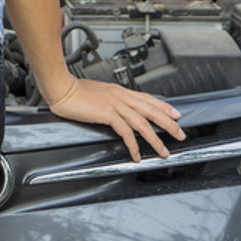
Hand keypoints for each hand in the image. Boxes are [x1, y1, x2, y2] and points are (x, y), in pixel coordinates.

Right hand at [45, 77, 185, 160]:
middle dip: (168, 123)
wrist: (61, 87)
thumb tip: (116, 108)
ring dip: (155, 139)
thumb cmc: (74, 90)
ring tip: (163, 150)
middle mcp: (120, 95)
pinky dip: (134, 145)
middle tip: (180, 134)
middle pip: (151, 110)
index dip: (163, 106)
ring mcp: (115, 104)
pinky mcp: (107, 113)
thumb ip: (109, 99)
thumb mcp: (97, 91)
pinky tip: (137, 154)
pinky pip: (126, 132)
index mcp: (119, 90)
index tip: (175, 114)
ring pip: (143, 123)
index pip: (147, 98)